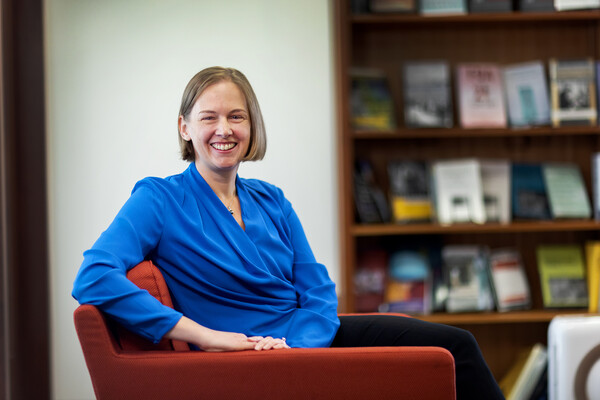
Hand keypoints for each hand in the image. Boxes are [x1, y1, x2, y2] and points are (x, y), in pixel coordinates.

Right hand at [165, 316, 289, 351]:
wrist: (205, 337)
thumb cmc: (211, 343)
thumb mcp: (223, 346)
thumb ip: (230, 347)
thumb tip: (233, 351)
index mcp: (240, 339)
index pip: (257, 340)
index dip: (267, 342)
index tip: (276, 343)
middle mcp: (243, 338)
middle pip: (262, 340)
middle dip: (273, 342)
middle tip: (285, 343)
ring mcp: (241, 340)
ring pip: (259, 342)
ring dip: (270, 344)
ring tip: (282, 345)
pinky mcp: (238, 344)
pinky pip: (252, 346)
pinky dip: (261, 347)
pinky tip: (268, 349)